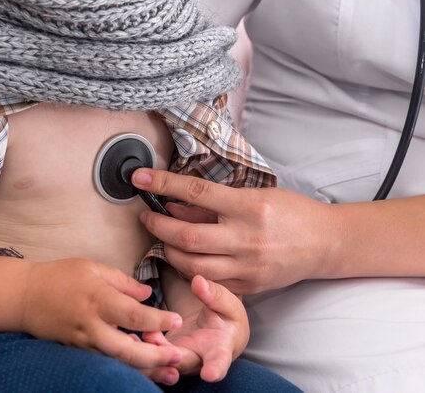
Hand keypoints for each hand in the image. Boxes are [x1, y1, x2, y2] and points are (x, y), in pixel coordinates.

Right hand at [20, 258, 182, 378]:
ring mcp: (83, 343)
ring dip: (146, 370)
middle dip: (156, 358)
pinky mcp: (78, 352)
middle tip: (180, 358)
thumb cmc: (59, 276)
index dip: (159, 320)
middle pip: (128, 350)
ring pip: (118, 363)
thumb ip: (122, 282)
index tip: (177, 320)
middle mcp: (91, 326)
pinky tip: (145, 369)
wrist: (24, 296)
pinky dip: (126, 367)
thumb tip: (147, 294)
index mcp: (98, 299)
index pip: (134, 315)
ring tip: (170, 373)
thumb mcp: (92, 268)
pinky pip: (106, 362)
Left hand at [132, 169, 336, 293]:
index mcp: (249, 207)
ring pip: (192, 265)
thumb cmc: (290, 212)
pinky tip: (184, 258)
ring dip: (168, 251)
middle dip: (157, 226)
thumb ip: (214, 204)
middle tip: (146, 216)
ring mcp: (247, 266)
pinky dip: (189, 270)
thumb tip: (173, 204)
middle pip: (186, 236)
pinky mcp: (248, 286)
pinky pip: (208, 282)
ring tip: (161, 239)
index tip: (140, 178)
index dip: (163, 183)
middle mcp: (247, 238)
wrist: (324, 243)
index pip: (196, 192)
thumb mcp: (254, 195)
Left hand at [141, 276, 248, 384]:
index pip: (219, 360)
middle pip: (182, 363)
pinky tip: (132, 335)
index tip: (210, 374)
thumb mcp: (228, 305)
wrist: (217, 330)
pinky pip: (151, 355)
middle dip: (167, 356)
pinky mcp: (165, 353)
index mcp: (220, 349)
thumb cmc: (226, 319)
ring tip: (141, 335)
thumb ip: (215, 295)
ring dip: (149, 352)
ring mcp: (180, 359)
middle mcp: (199, 360)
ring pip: (162, 362)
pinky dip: (142, 348)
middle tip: (154, 341)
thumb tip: (199, 282)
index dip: (215, 368)